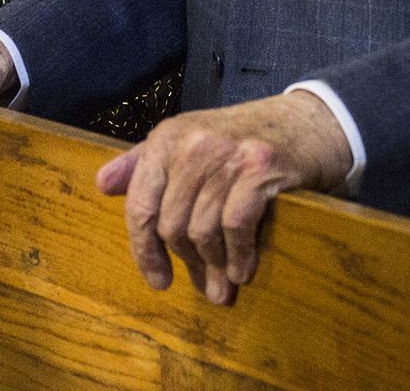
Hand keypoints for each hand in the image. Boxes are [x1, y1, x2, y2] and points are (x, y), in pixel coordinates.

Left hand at [94, 91, 352, 306]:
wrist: (307, 123)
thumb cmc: (242, 139)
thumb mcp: (188, 141)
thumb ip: (143, 162)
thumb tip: (102, 184)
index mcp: (166, 138)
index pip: (139, 205)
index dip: (144, 251)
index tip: (157, 280)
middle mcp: (192, 143)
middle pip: (171, 225)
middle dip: (187, 263)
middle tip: (203, 286)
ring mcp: (226, 154)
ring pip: (202, 230)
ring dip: (214, 266)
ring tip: (223, 285)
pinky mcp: (259, 167)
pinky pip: (236, 225)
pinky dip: (238, 255)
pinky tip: (242, 271)